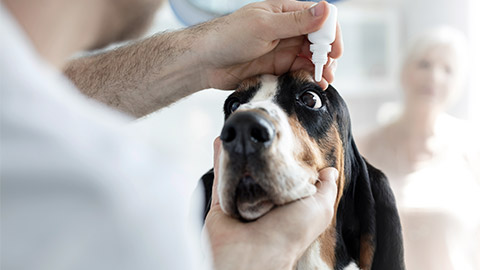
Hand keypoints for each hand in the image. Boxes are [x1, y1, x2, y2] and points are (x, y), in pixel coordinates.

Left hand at [198, 0, 342, 89]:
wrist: (206, 61)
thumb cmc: (229, 36)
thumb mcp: (264, 26)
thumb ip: (296, 21)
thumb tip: (325, 9)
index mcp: (285, 12)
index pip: (319, 18)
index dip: (331, 34)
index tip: (334, 51)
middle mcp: (287, 29)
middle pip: (319, 40)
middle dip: (328, 55)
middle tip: (329, 70)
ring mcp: (282, 49)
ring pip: (311, 58)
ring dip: (321, 68)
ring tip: (324, 81)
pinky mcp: (277, 67)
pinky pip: (299, 71)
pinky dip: (309, 77)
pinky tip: (313, 84)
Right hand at [204, 137, 337, 269]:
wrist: (253, 253)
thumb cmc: (288, 234)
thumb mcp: (319, 210)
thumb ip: (326, 189)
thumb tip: (330, 172)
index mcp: (288, 206)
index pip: (290, 177)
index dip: (290, 158)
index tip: (287, 135)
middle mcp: (265, 203)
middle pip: (262, 172)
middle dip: (262, 152)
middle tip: (261, 129)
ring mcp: (242, 202)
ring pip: (240, 170)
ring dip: (240, 151)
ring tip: (242, 130)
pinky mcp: (221, 202)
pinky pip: (221, 175)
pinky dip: (219, 157)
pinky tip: (221, 140)